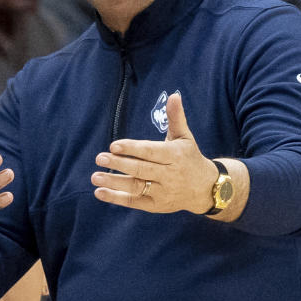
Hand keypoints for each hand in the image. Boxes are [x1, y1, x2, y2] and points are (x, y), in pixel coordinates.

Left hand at [92, 92, 214, 213]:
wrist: (205, 188)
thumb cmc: (189, 157)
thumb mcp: (184, 136)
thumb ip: (176, 117)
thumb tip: (174, 95)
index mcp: (175, 156)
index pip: (151, 152)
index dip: (132, 149)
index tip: (114, 145)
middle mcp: (169, 176)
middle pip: (141, 170)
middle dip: (119, 164)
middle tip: (99, 158)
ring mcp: (163, 192)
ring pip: (136, 187)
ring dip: (114, 182)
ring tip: (95, 176)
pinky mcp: (156, 205)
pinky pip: (135, 201)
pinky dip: (117, 198)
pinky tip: (100, 192)